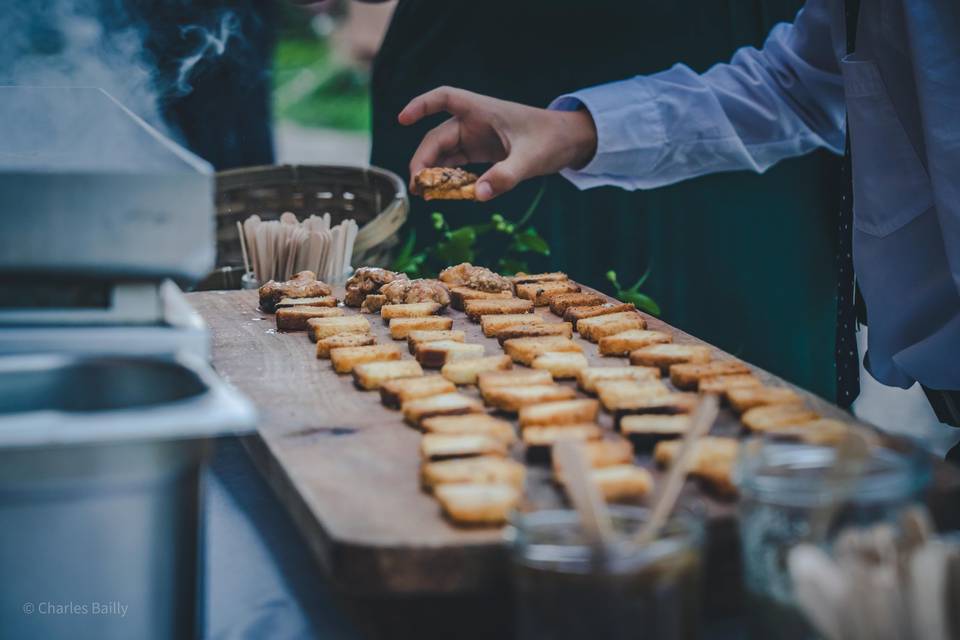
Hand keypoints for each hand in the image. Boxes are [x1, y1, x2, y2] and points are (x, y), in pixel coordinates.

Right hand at [398, 87, 596, 200]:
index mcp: (482, 110)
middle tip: (416, 187)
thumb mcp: (531, 159)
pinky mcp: (481, 152)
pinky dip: (447, 178)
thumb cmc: (551, 140)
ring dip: (431, 172)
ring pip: (443, 153)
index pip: (444, 98)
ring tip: (422, 194)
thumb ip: (506, 176)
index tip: (402, 119)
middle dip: (423, 160)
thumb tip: (478, 195)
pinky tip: (441, 194)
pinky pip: (456, 164)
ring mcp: (476, 137)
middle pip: (437, 137)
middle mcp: (474, 122)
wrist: (569, 142)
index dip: (421, 105)